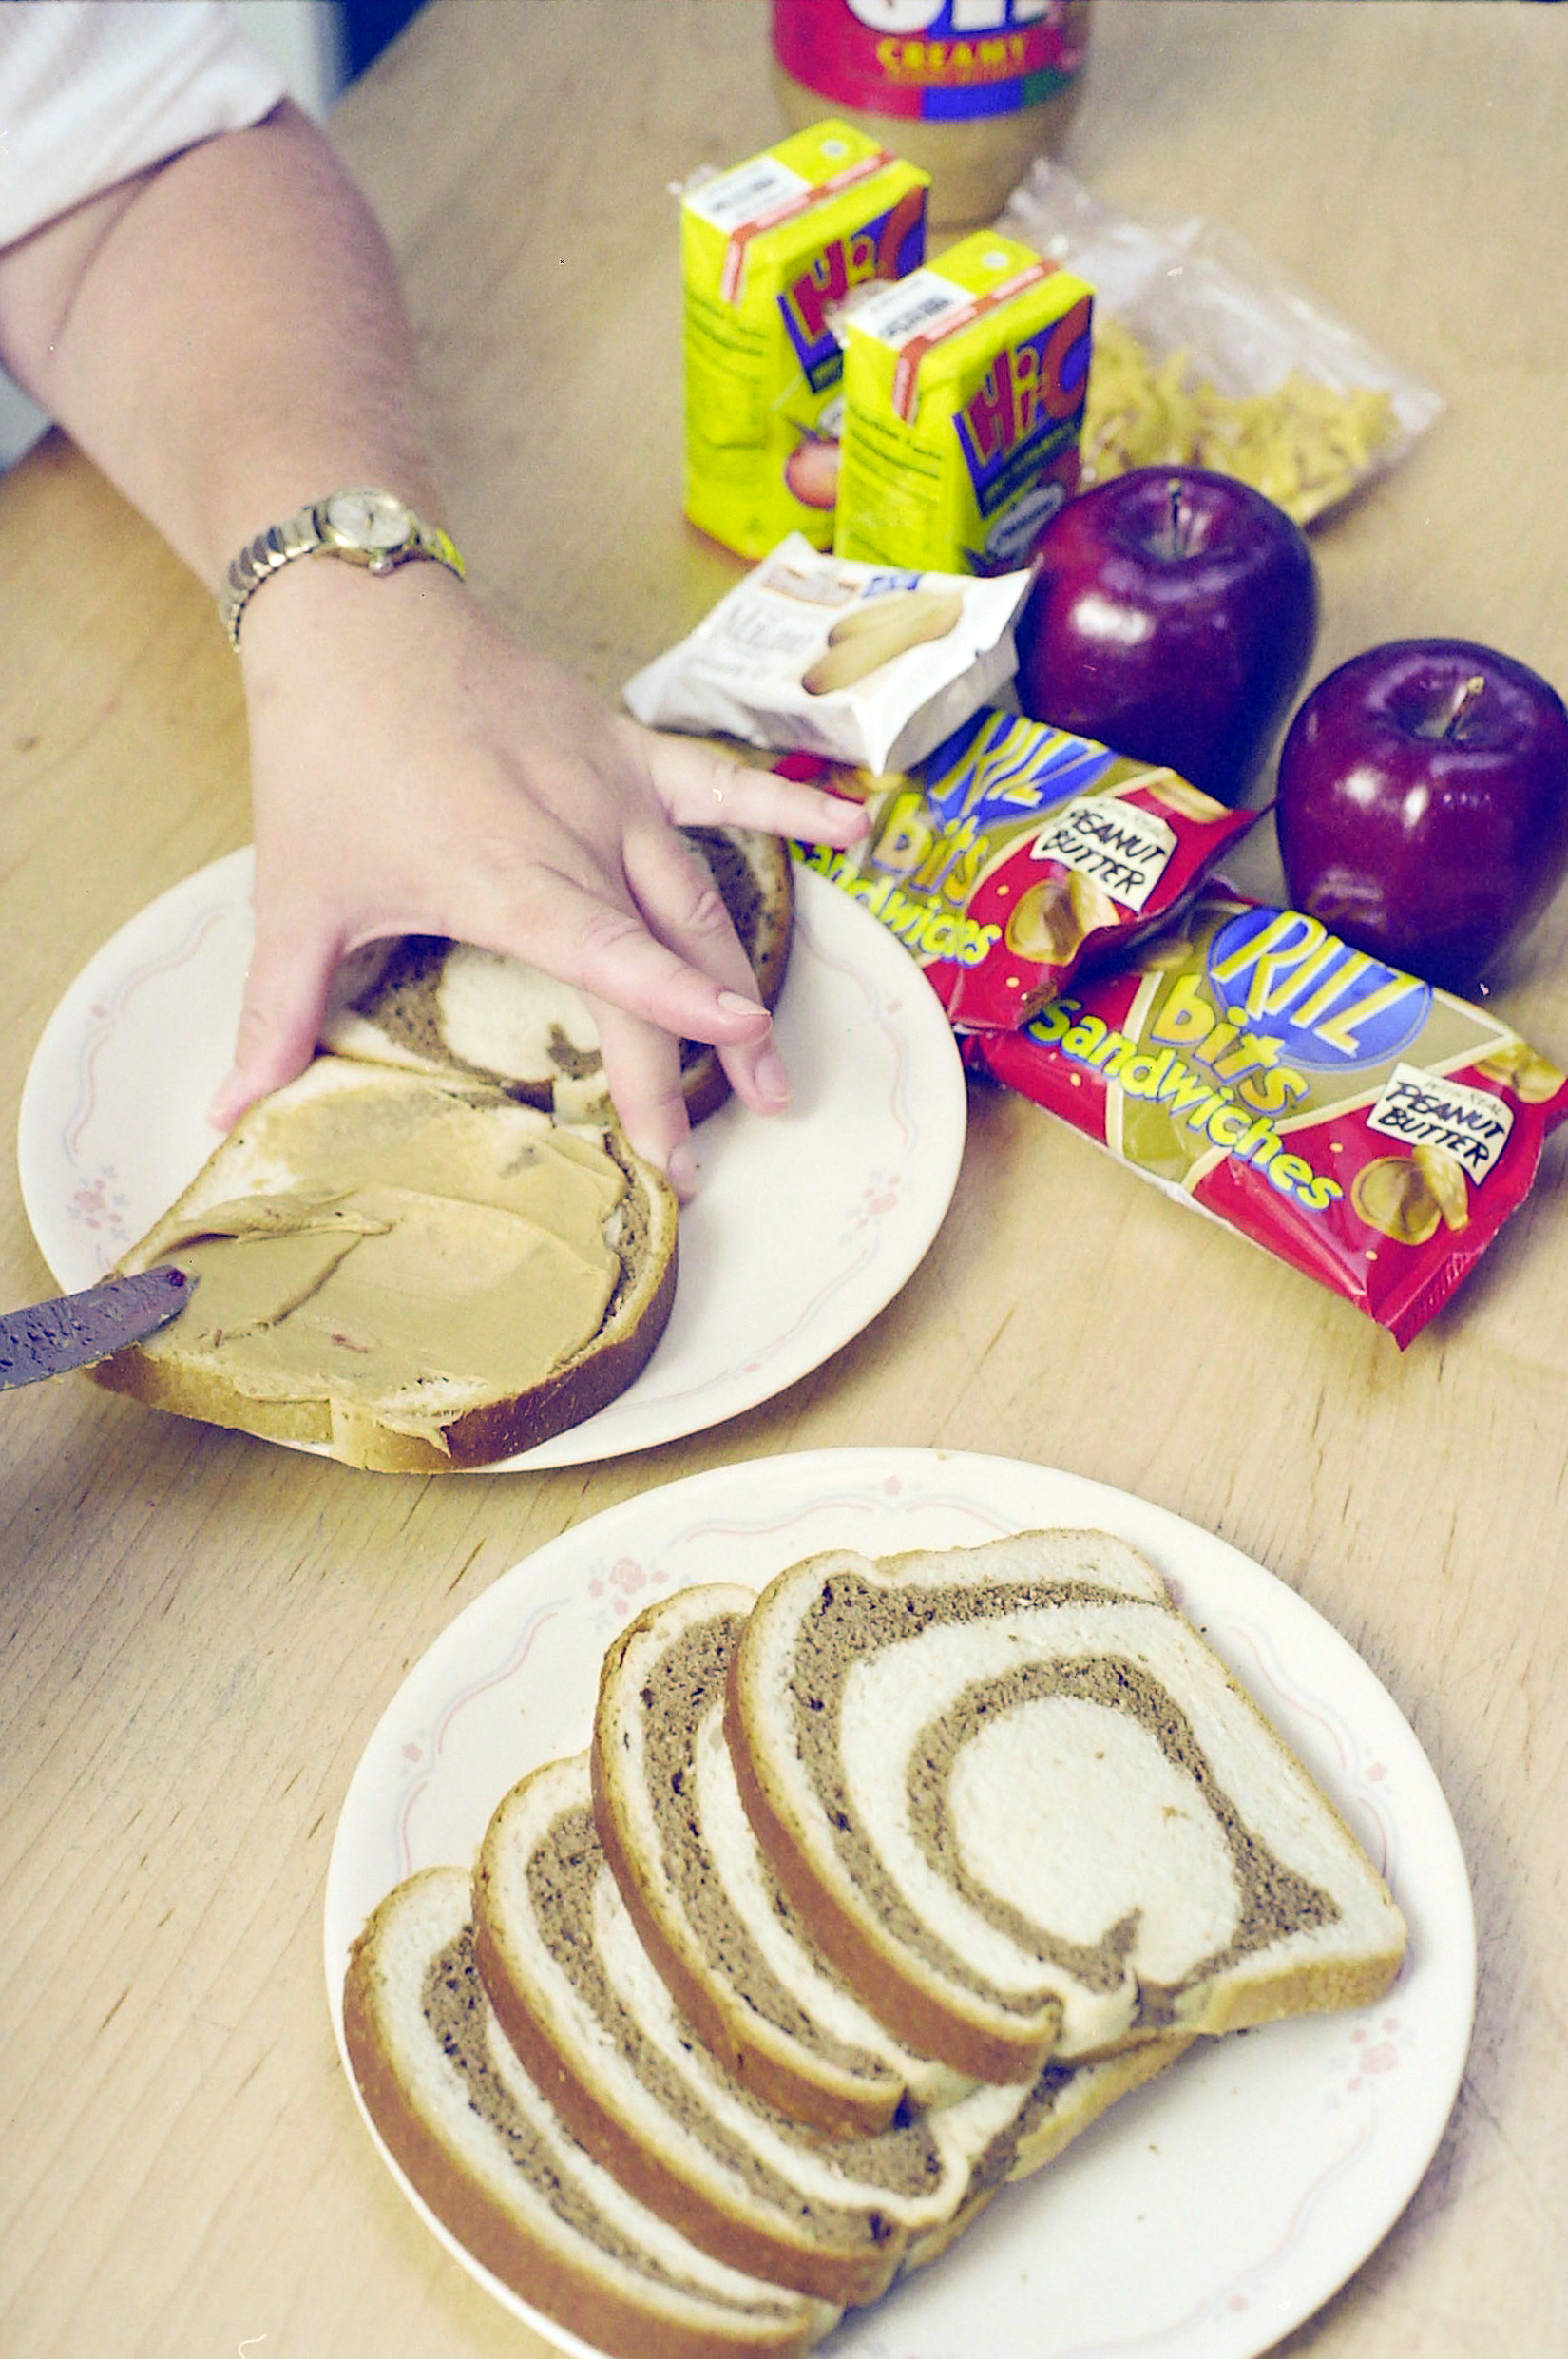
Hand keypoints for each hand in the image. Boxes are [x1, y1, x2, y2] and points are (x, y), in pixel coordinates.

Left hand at [211, 559, 868, 1191]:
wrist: (356, 618)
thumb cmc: (326, 760)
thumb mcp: (295, 896)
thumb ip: (274, 1013)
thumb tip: (225, 1112)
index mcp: (506, 874)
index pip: (606, 958)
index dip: (670, 1013)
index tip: (727, 1064)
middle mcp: (578, 834)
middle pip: (664, 955)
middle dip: (700, 1059)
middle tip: (715, 1148)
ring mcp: (615, 789)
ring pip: (701, 898)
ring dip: (744, 985)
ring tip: (773, 1073)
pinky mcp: (630, 750)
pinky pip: (723, 784)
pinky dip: (789, 806)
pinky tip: (855, 831)